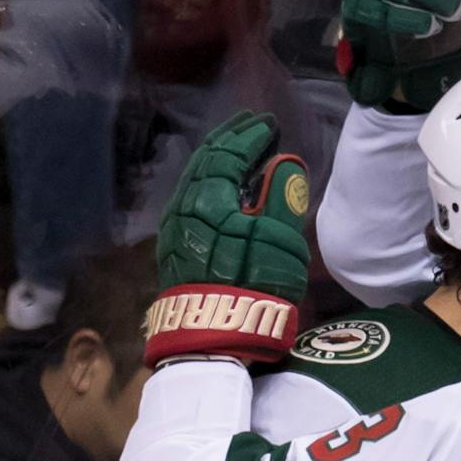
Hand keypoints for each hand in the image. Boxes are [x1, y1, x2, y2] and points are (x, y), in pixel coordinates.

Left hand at [147, 111, 310, 367]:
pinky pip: (193, 200)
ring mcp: (176, 229)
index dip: (249, 136)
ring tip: (241, 153)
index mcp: (207, 199)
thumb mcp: (278, 240)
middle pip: (205, 163)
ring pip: (195, 181)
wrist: (216, 337)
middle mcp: (183, 208)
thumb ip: (281, 196)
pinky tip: (225, 189)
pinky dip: (212, 184)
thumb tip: (284, 162)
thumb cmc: (253, 285)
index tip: (269, 124)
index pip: (227, 155)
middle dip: (230, 141)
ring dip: (219, 162)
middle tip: (252, 127)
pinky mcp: (178, 249)